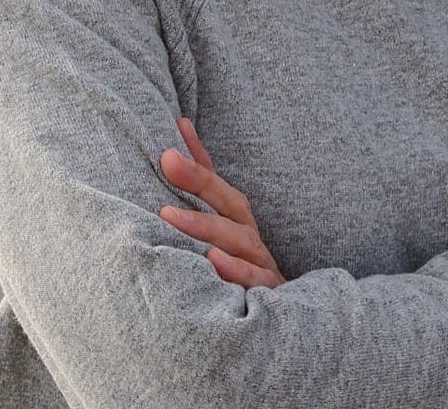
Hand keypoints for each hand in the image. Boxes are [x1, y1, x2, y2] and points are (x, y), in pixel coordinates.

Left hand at [158, 117, 286, 289]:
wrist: (279, 321)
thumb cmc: (239, 268)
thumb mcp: (219, 232)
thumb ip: (199, 190)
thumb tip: (175, 141)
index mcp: (236, 218)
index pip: (215, 181)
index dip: (197, 153)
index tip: (177, 127)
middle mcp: (248, 233)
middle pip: (227, 202)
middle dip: (198, 179)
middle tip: (168, 160)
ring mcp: (258, 261)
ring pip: (236, 239)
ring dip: (204, 225)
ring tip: (170, 215)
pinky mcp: (266, 291)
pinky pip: (251, 278)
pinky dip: (234, 268)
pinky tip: (211, 260)